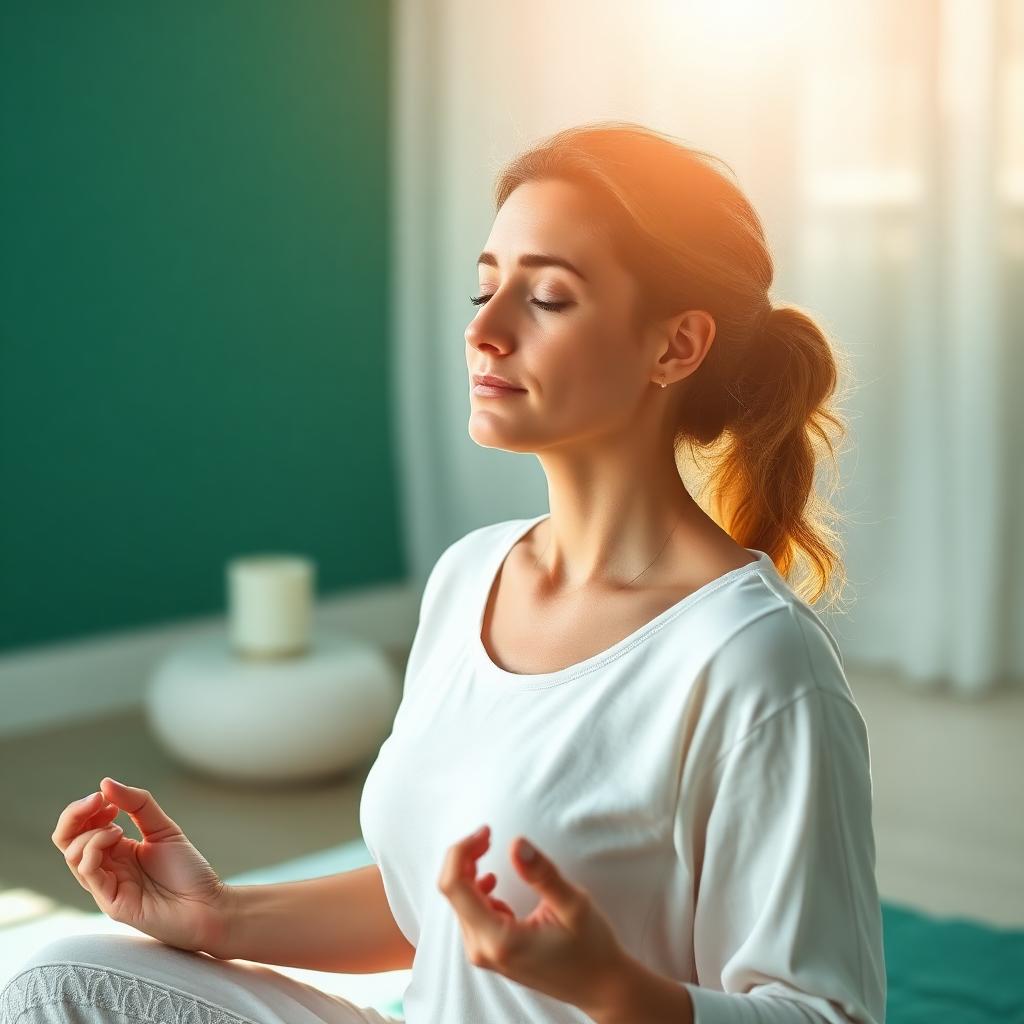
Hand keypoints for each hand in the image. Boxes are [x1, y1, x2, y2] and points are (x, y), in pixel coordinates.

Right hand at [51, 778, 228, 952]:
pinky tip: (118, 838)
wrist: (207, 905)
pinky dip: (95, 848)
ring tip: (117, 827)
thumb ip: (137, 804)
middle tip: (96, 800)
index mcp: (115, 850)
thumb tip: (105, 782)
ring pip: (72, 855)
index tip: (105, 796)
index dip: (86, 808)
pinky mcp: (111, 902)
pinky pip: (88, 872)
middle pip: (66, 841)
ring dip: (90, 832)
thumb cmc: (187, 870)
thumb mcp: (162, 828)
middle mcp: (105, 867)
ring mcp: (106, 886)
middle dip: (74, 816)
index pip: (80, 828)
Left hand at [437, 824, 629, 1011]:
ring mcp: (484, 954)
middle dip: (466, 856)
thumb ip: (541, 873)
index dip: (462, 851)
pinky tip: (493, 882)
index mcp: (498, 940)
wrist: (599, 986)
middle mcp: (483, 950)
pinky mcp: (490, 952)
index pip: (454, 886)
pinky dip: (476, 889)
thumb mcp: (572, 904)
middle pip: (454, 891)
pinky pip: (470, 913)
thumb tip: (516, 843)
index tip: (486, 831)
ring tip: (488, 849)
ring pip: (460, 901)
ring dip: (469, 870)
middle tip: (488, 834)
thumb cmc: (590, 947)